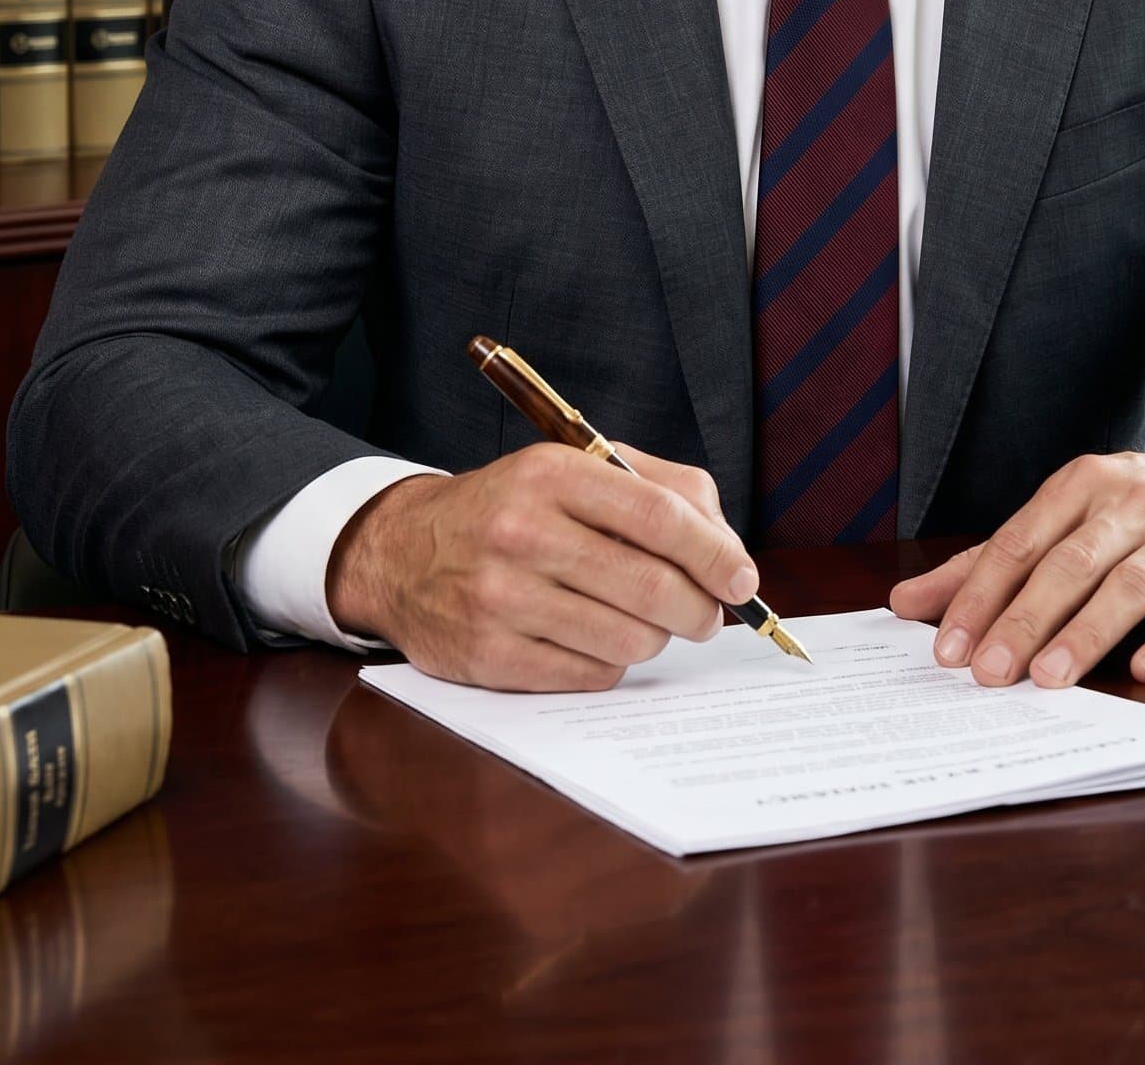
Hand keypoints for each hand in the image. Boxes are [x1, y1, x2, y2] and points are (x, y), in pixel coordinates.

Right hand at [325, 442, 758, 691]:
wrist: (402, 552)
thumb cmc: (512, 507)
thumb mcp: (575, 469)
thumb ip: (660, 488)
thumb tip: (727, 546)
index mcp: (550, 474)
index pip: (659, 517)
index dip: (714, 554)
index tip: (742, 579)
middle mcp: (521, 532)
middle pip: (651, 587)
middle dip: (699, 610)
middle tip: (708, 615)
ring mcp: (500, 598)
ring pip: (627, 640)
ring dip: (653, 638)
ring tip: (642, 621)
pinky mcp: (487, 656)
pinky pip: (589, 675)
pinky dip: (610, 664)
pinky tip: (594, 638)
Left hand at [888, 426, 1144, 689]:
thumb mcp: (1069, 514)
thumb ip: (992, 560)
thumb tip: (907, 601)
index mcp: (1084, 485)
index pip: (1020, 543)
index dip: (981, 596)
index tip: (949, 648)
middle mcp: (1134, 503)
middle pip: (1069, 564)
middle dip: (1024, 620)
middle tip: (987, 673)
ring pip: (1131, 583)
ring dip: (1087, 632)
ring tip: (1049, 679)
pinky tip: (1143, 669)